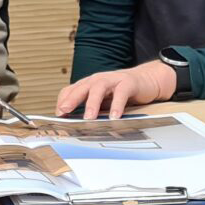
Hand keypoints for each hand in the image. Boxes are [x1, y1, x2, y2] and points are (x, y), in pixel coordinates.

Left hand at [56, 61, 176, 120]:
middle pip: (82, 87)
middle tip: (64, 112)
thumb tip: (74, 124)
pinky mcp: (128, 82)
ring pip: (99, 88)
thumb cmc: (121, 92)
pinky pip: (121, 93)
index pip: (70, 90)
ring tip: (89, 118)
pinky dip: (117, 105)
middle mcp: (98, 79)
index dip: (62, 101)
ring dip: (92, 103)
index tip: (57, 115)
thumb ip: (90, 108)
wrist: (147, 80)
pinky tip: (114, 116)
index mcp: (89, 84)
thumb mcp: (102, 100)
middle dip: (71, 99)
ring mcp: (113, 79)